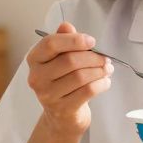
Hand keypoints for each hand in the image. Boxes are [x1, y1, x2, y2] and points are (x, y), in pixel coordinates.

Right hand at [26, 22, 112, 136]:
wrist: (61, 116)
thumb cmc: (62, 82)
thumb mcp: (60, 59)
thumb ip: (63, 41)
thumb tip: (66, 26)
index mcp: (35, 59)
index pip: (50, 44)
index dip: (74, 40)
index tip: (91, 41)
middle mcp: (37, 77)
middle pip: (69, 60)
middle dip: (93, 57)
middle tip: (105, 58)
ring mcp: (48, 95)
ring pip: (80, 76)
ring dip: (99, 70)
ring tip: (107, 69)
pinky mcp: (63, 109)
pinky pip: (88, 91)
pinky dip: (101, 84)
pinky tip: (105, 82)